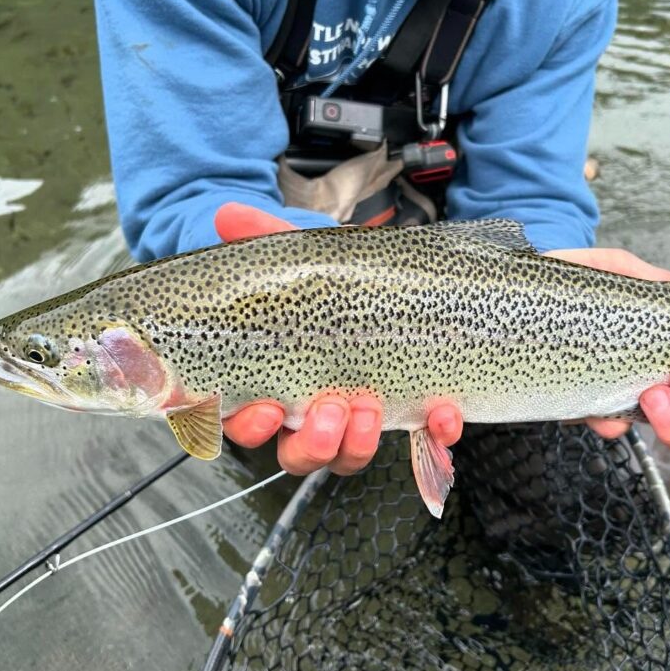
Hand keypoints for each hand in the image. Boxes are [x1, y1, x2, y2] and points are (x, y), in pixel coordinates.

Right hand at [214, 202, 463, 474]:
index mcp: (277, 381)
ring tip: (369, 408)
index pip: (247, 421)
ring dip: (358, 444)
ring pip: (348, 456)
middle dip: (312, 443)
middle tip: (329, 411)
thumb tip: (226, 214)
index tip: (266, 409)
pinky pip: (423, 442)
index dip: (251, 426)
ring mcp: (362, 420)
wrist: (403, 279)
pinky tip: (443, 412)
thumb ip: (266, 239)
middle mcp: (314, 413)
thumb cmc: (335, 282)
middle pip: (298, 454)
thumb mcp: (303, 258)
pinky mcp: (411, 416)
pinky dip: (435, 434)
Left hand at [545, 247, 669, 457]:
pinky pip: (608, 429)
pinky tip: (595, 412)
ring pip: (668, 435)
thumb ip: (669, 286)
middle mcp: (654, 381)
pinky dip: (608, 424)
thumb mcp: (621, 274)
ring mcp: (619, 398)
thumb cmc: (576, 282)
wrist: (516, 288)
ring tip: (647, 397)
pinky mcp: (582, 406)